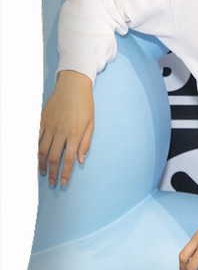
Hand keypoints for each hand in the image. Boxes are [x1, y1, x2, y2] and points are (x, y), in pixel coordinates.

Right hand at [38, 70, 93, 186]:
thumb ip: (85, 143)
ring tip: (44, 173)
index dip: (65, 173)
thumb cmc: (85, 105)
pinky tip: (36, 157)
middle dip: (53, 173)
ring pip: (42, 150)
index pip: (68, 159)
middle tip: (52, 183)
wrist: (73, 86)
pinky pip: (36, 138)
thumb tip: (80, 160)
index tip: (63, 183)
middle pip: (53, 158)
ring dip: (42, 164)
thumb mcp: (91, 124)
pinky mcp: (42, 120)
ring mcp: (50, 126)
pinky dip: (35, 150)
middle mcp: (61, 132)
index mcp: (75, 133)